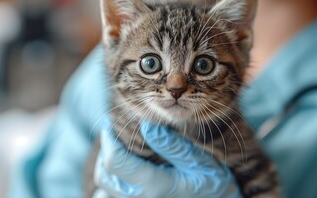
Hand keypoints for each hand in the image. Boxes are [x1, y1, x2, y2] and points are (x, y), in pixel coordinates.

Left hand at [93, 120, 239, 197]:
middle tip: (112, 139)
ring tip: (116, 156)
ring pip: (104, 192)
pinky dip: (111, 188)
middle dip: (104, 154)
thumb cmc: (212, 184)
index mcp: (154, 185)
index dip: (108, 141)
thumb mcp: (197, 161)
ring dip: (106, 172)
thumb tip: (147, 125)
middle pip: (104, 177)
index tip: (109, 128)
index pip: (115, 162)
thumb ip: (171, 145)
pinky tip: (122, 178)